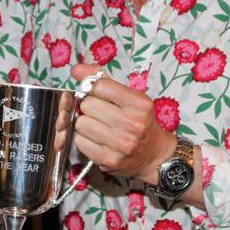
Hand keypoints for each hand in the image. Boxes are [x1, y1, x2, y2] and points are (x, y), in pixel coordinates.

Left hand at [70, 63, 174, 182]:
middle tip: (100, 113)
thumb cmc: (139, 121)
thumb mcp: (129, 96)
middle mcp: (132, 124)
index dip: (95, 89)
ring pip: (81, 124)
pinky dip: (85, 140)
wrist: (153, 155)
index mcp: (139, 103)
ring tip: (98, 127)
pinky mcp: (109, 160)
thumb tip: (76, 69)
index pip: (100, 86)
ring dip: (85, 124)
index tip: (100, 95)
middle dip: (89, 108)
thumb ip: (103, 80)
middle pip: (87, 105)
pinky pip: (80, 142)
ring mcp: (121, 144)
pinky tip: (98, 140)